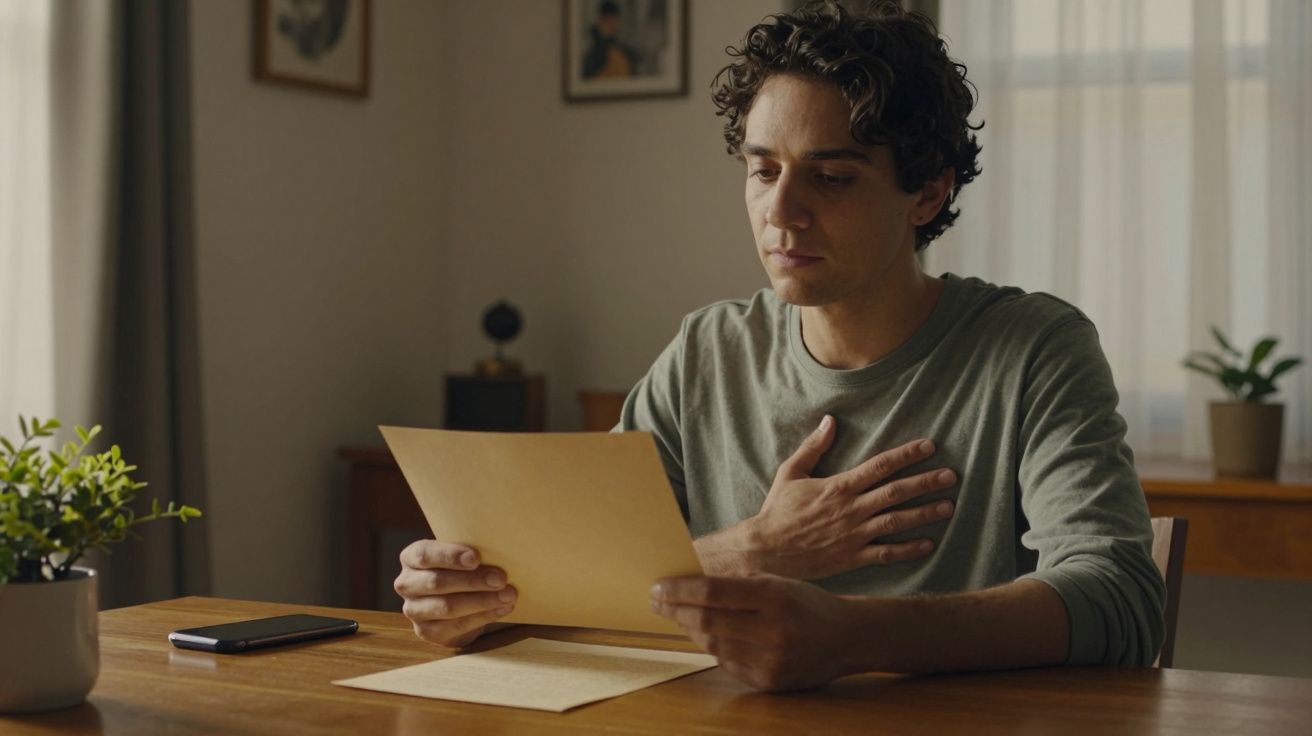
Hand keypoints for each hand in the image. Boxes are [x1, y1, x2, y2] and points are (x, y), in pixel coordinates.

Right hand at [394, 540, 517, 647]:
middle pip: (437, 582)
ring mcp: (413, 610)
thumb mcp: (459, 555)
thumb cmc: (460, 569)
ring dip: (482, 601)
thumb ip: (469, 552)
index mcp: (411, 558)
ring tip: (508, 595)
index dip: (450, 556)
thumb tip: (500, 548)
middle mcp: (406, 584)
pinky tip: (502, 608)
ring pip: (447, 607)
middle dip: (472, 581)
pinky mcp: (426, 632)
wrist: (454, 601)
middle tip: (501, 578)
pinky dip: (483, 617)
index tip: (476, 558)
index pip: (424, 554)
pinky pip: (456, 626)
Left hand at [650, 574, 858, 690]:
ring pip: (712, 645)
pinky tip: (708, 636)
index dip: (679, 590)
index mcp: (774, 595)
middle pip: (706, 621)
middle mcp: (773, 630)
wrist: (848, 637)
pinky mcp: (769, 682)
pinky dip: (714, 648)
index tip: (658, 587)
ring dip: (690, 630)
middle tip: (656, 601)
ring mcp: (771, 660)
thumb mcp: (776, 582)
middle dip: (674, 610)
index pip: (712, 591)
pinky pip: (727, 664)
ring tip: (679, 617)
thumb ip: (736, 584)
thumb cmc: (805, 603)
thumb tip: (687, 584)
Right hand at [704, 415, 956, 579]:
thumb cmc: (778, 511)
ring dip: (925, 513)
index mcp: (839, 486)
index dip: (907, 454)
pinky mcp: (853, 558)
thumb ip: (813, 447)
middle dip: (926, 482)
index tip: (929, 446)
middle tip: (951, 475)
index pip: (880, 466)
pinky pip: (886, 553)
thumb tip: (830, 421)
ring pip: (897, 521)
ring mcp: (854, 535)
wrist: (766, 551)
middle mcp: (851, 509)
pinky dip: (909, 549)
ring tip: (949, 506)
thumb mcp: (791, 472)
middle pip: (896, 492)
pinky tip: (929, 544)